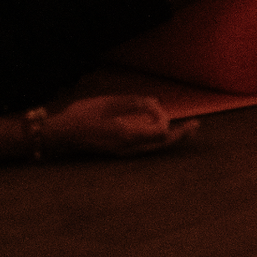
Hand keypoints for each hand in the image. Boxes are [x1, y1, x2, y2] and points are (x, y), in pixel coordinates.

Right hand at [45, 96, 195, 157]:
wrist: (60, 135)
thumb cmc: (82, 116)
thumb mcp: (109, 102)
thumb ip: (134, 102)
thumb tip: (156, 104)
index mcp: (127, 135)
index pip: (160, 131)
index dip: (164, 118)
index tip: (155, 106)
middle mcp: (128, 148)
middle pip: (162, 144)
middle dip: (180, 134)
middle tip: (195, 125)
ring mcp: (124, 153)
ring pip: (155, 148)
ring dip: (170, 138)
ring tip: (186, 129)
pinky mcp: (120, 153)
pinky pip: (145, 148)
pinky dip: (156, 140)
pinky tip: (162, 131)